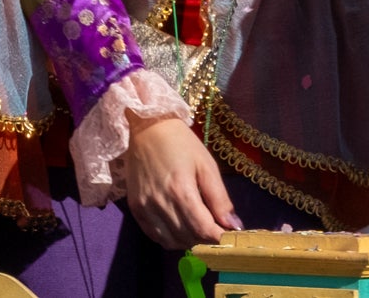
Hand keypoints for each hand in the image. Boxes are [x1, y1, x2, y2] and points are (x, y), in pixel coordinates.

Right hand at [123, 112, 239, 250]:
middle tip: (214, 229)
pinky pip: (154, 236)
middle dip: (205, 239)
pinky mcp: (135, 209)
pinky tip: (179, 227)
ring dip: (188, 241)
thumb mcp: (207, 165)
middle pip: (187, 238)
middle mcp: (161, 204)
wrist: (147, 128)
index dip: (218, 238)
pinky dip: (170, 238)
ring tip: (197, 228)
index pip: (202, 230)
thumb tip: (233, 225)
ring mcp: (145, 208)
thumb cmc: (181, 143)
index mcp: (181, 191)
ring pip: (171, 241)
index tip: (227, 235)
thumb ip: (220, 198)